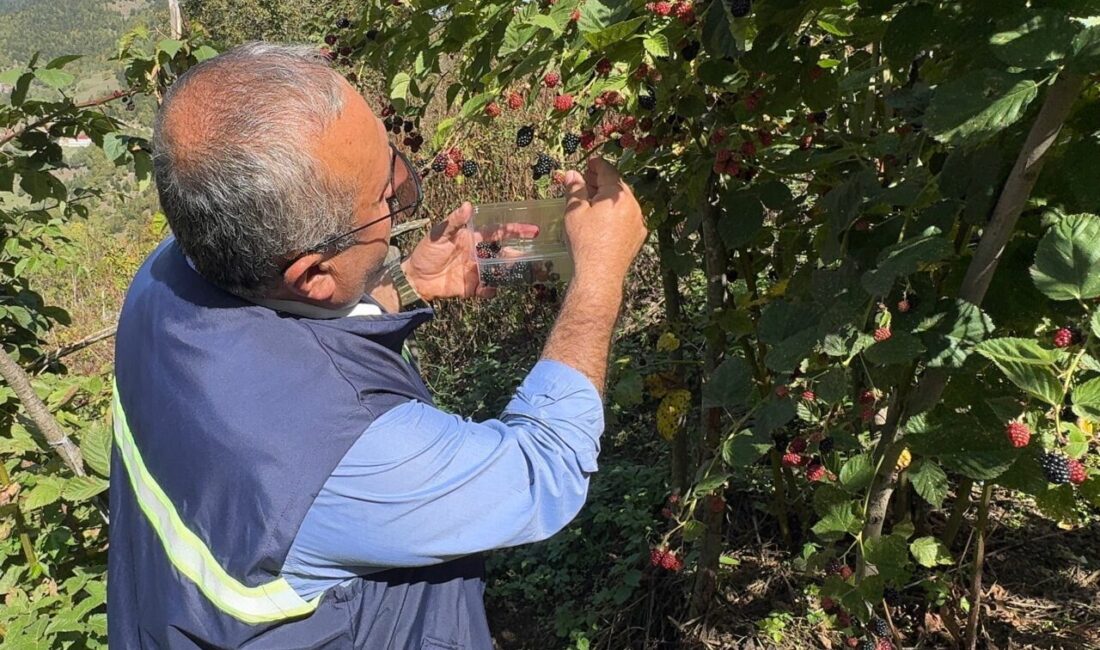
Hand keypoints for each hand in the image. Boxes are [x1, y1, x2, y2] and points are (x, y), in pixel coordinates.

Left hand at [402, 202, 537, 299]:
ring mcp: (477, 271)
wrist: (416, 278)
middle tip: (530, 256)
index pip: (498, 232)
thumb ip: (454, 220)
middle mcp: (479, 254)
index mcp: (473, 238)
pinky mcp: (473, 287)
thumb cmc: (427, 252)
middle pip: (504, 253)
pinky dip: (490, 290)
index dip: (515, 230)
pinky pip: (488, 289)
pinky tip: (487, 288)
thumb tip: (468, 204)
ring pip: (499, 271)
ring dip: (508, 272)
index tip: (533, 230)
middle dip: (518, 254)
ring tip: (513, 271)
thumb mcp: (439, 234)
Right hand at [561, 158, 646, 282]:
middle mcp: (633, 205)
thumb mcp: (574, 211)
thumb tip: (573, 174)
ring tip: (592, 203)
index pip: (608, 171)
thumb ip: (575, 189)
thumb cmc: (585, 242)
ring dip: (608, 199)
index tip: (588, 163)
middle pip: (616, 186)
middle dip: (601, 182)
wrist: (600, 274)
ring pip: (623, 202)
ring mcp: (638, 221)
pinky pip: (627, 218)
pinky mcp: (638, 236)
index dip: (596, 165)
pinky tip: (603, 221)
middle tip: (585, 182)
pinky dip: (616, 214)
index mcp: (617, 195)